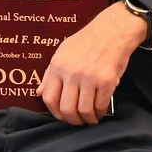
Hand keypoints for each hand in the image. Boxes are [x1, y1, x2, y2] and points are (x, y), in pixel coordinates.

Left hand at [39, 2, 147, 124]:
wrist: (113, 30)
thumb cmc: (87, 41)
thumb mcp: (63, 51)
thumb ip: (50, 74)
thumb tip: (38, 92)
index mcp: (58, 65)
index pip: (49, 98)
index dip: (55, 113)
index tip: (63, 116)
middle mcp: (71, 73)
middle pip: (67, 109)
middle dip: (73, 120)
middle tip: (78, 121)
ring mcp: (89, 77)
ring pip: (84, 110)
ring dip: (88, 119)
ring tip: (91, 118)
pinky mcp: (106, 81)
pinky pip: (100, 105)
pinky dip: (100, 112)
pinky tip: (100, 111)